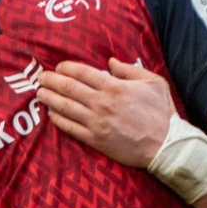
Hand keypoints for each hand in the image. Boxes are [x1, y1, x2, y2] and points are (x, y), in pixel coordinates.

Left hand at [36, 57, 174, 167]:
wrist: (166, 145)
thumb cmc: (162, 112)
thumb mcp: (154, 82)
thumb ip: (130, 70)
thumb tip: (110, 63)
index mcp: (114, 87)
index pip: (82, 72)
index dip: (66, 68)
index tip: (58, 66)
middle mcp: (101, 103)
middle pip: (68, 88)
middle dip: (51, 80)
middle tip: (40, 77)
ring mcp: (96, 122)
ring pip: (65, 107)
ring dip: (49, 98)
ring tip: (40, 93)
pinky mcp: (95, 140)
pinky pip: (70, 128)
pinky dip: (58, 119)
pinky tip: (51, 113)